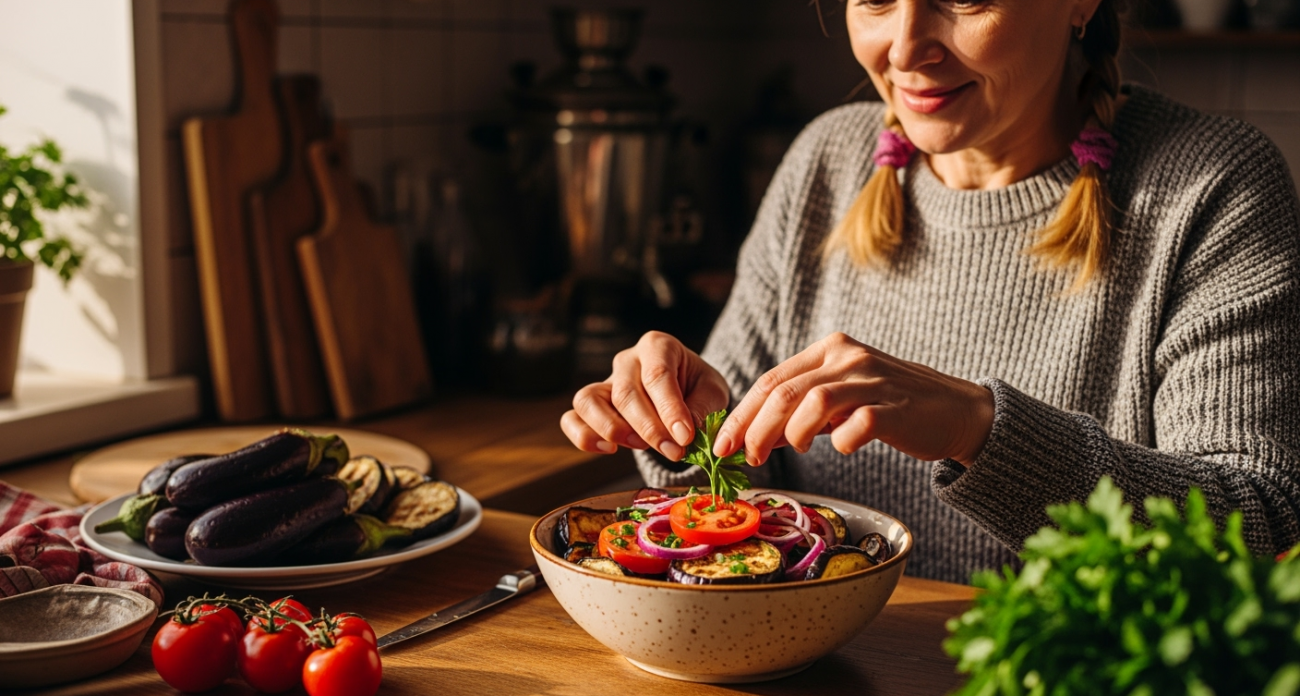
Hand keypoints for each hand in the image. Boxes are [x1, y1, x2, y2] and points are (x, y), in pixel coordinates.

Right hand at [561, 331, 730, 459]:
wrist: (684, 391)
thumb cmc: (697, 388)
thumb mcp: (713, 391)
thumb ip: (702, 408)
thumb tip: (684, 432)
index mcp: (658, 346)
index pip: (657, 375)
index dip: (670, 409)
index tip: (685, 438)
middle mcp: (626, 360)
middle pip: (626, 392)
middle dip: (650, 428)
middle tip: (674, 452)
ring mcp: (604, 382)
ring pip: (588, 400)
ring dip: (612, 428)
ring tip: (640, 447)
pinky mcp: (591, 406)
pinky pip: (571, 418)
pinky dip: (583, 437)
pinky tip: (609, 450)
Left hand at [712, 332, 993, 466]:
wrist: (954, 410)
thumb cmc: (890, 405)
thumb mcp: (842, 396)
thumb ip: (802, 409)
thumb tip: (757, 434)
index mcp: (829, 350)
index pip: (773, 380)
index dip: (743, 414)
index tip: (724, 443)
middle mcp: (848, 357)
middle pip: (786, 392)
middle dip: (756, 428)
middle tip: (746, 457)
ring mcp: (873, 380)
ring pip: (815, 401)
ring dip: (792, 433)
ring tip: (792, 451)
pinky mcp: (897, 407)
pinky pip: (859, 423)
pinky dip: (844, 440)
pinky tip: (844, 447)